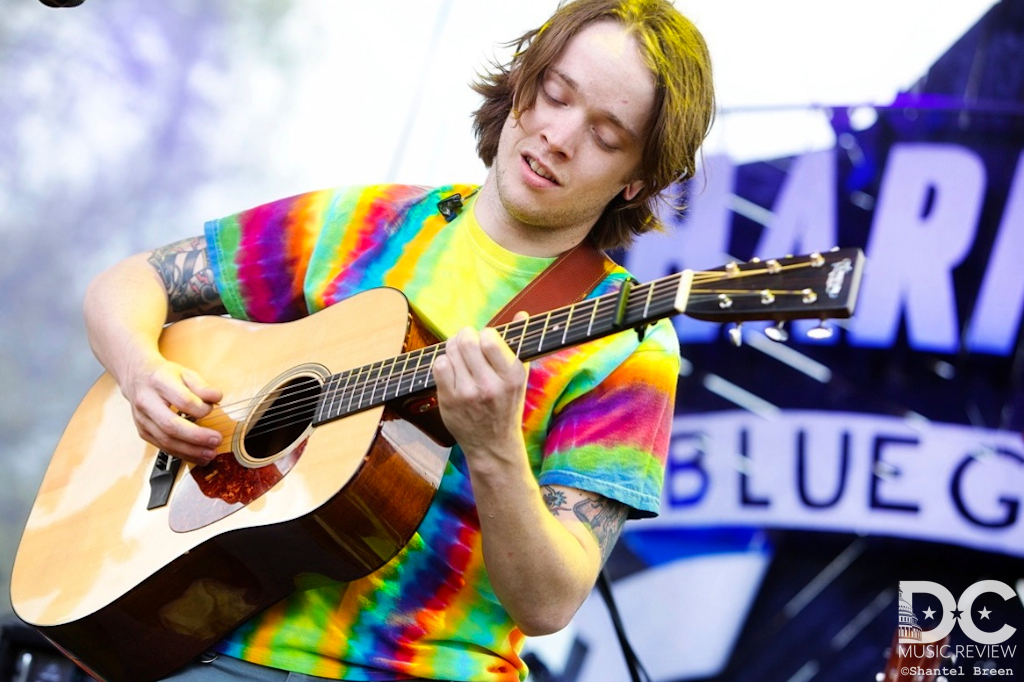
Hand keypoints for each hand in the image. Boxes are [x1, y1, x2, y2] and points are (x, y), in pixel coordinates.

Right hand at [121, 355, 223, 464]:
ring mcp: (142, 419)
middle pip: (171, 425)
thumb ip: (202, 386)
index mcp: (159, 382)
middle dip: (197, 437)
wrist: (137, 377)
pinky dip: (182, 454)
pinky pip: (163, 447)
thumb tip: (216, 398)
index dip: (201, 409)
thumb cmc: (165, 376)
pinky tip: (198, 457)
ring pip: (166, 441)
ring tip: (211, 453)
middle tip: (216, 440)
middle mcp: (146, 402)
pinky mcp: (143, 432)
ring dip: (191, 451)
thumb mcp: (186, 373)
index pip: (182, 401)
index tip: (212, 409)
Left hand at [432, 320, 528, 462]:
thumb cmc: (506, 405)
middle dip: (464, 337)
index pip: (489, 339)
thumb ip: (519, 344)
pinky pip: (439, 366)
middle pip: (466, 341)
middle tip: (467, 342)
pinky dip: (443, 363)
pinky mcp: (450, 401)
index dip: (483, 334)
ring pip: (451, 351)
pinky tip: (451, 370)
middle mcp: (491, 385)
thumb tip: (522, 314)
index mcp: (512, 376)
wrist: (492, 445)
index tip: (484, 340)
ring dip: (453, 348)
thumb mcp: (520, 378)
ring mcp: (468, 394)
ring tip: (459, 357)